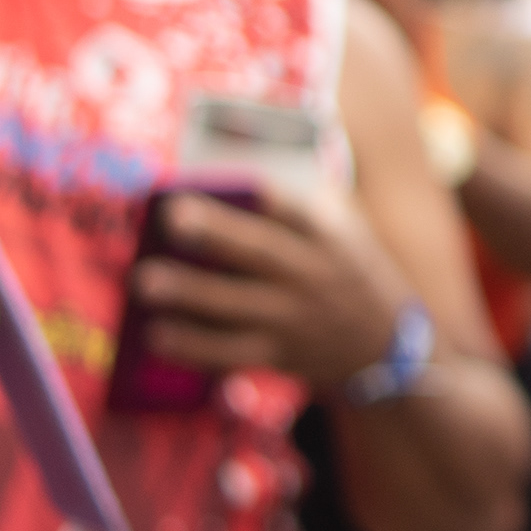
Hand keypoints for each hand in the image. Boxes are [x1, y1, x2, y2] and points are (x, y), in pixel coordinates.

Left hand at [133, 183, 413, 388]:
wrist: (384, 346)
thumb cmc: (348, 273)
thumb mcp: (346, 232)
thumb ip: (304, 206)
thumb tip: (236, 176)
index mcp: (328, 238)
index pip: (297, 211)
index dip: (268, 196)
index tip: (237, 181)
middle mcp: (313, 275)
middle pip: (261, 252)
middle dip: (217, 233)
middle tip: (172, 217)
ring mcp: (295, 318)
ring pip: (236, 305)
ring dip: (190, 293)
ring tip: (146, 280)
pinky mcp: (278, 353)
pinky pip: (229, 351)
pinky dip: (192, 345)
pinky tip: (157, 334)